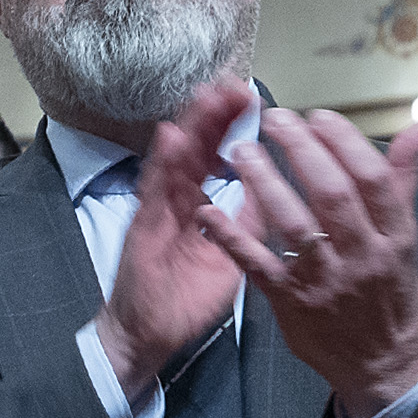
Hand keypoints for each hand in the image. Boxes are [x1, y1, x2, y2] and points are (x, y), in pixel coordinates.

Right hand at [92, 82, 248, 394]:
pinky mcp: (143, 228)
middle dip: (215, 114)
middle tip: (234, 83)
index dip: (232, 126)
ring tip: (208, 94)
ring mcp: (158, 210)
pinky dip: (161, 163)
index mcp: (199, 203)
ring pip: (175, 159)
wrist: (150, 333)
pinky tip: (171, 136)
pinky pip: (154, 192)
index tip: (253, 99)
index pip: (216, 156)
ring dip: (191, 125)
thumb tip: (275, 190)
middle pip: (197, 147)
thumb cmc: (187, 296)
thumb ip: (248, 222)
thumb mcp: (231, 256)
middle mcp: (177, 199)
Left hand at [199, 111, 417, 417]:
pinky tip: (210, 210)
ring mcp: (325, 280)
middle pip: (331, 193)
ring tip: (242, 150)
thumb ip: (401, 178)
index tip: (317, 115)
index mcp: (395, 236)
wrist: (384, 365)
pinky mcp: (290, 301)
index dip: (344, 141)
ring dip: (264, 182)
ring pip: (292, 223)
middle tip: (275, 118)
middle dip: (300, 149)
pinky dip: (231, 236)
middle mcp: (362, 256)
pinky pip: (257, 263)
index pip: (372, 178)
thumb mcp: (404, 238)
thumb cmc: (390, 289)